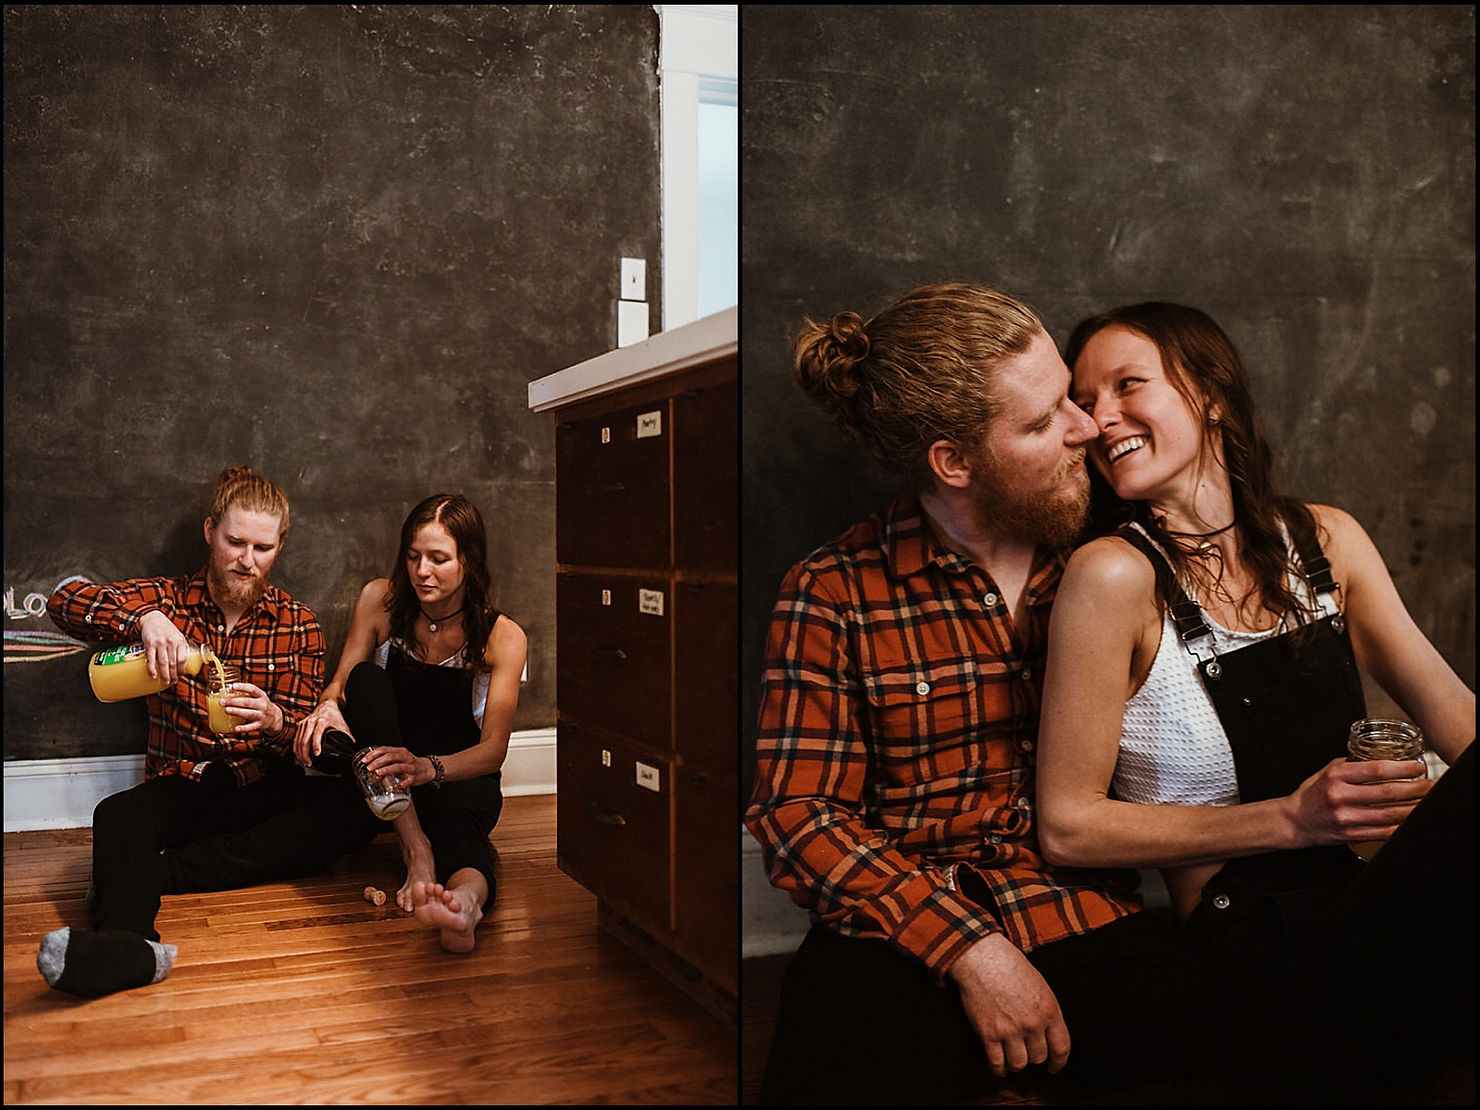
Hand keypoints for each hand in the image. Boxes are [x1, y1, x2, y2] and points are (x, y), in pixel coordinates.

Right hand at [137, 610, 192, 685]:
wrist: (153, 618)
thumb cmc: (166, 629)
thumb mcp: (178, 636)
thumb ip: (180, 648)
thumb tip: (183, 663)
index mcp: (180, 641)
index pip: (183, 660)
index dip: (181, 670)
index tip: (180, 677)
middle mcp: (171, 643)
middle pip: (173, 663)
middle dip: (173, 676)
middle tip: (172, 683)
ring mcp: (160, 643)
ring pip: (163, 663)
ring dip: (164, 675)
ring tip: (165, 682)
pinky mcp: (150, 644)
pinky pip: (151, 659)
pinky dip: (152, 669)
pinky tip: (153, 675)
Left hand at [217, 681, 283, 735]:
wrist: (274, 718)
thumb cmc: (260, 705)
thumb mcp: (257, 698)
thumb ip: (244, 695)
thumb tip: (223, 691)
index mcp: (261, 695)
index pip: (252, 689)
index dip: (242, 687)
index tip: (232, 686)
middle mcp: (263, 705)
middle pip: (247, 702)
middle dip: (233, 701)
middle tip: (222, 702)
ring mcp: (262, 715)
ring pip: (249, 714)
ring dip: (237, 712)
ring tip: (226, 710)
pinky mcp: (260, 725)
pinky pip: (251, 727)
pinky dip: (243, 728)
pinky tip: (236, 728)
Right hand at [294, 699, 350, 764]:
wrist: (326, 706)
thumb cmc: (334, 716)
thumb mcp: (342, 725)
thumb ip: (347, 735)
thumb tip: (352, 745)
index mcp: (322, 720)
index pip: (317, 734)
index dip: (316, 745)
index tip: (317, 754)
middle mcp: (311, 721)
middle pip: (304, 740)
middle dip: (305, 754)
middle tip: (309, 763)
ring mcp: (304, 723)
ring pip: (298, 741)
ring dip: (300, 753)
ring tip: (305, 762)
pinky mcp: (300, 725)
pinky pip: (295, 739)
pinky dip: (296, 749)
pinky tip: (299, 755)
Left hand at [359, 745, 428, 788]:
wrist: (427, 769)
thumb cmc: (410, 764)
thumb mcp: (399, 758)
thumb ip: (386, 762)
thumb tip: (371, 768)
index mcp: (400, 752)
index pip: (385, 749)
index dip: (374, 754)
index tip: (365, 760)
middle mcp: (405, 758)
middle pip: (390, 757)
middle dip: (378, 762)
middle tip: (369, 767)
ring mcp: (410, 767)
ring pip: (398, 766)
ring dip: (387, 769)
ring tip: (378, 773)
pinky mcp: (414, 777)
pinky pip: (408, 780)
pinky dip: (403, 783)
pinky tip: (398, 785)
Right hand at [948, 933, 1070, 1077]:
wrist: (982, 958)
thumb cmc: (1010, 966)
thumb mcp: (1040, 985)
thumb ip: (1047, 1010)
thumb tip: (1048, 1033)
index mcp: (1049, 1010)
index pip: (1061, 1047)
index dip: (1058, 1062)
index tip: (1053, 1068)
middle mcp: (1032, 1023)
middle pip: (1039, 1057)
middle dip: (1033, 1058)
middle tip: (1026, 1053)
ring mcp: (1010, 1030)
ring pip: (1020, 1064)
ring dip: (1016, 1064)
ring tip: (1012, 1059)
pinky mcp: (989, 1034)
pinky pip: (997, 1063)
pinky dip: (999, 1069)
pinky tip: (999, 1066)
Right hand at [1287, 756, 1430, 847]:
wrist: (1293, 822)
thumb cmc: (1311, 795)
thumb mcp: (1326, 772)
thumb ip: (1351, 765)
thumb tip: (1378, 759)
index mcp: (1336, 777)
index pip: (1376, 770)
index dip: (1402, 768)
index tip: (1417, 767)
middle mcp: (1341, 797)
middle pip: (1388, 792)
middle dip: (1415, 788)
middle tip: (1429, 785)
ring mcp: (1346, 818)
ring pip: (1390, 814)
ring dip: (1414, 808)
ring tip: (1426, 802)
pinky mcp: (1350, 835)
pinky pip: (1383, 831)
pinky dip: (1401, 826)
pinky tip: (1411, 821)